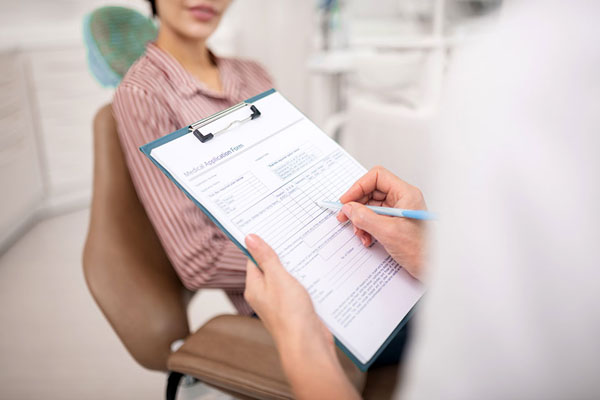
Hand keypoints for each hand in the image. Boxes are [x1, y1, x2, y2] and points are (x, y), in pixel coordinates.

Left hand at [244, 234, 359, 399]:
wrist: (309, 345)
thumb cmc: (290, 315)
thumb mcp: (278, 279)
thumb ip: (265, 258)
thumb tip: (250, 238)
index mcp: (255, 287)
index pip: (254, 259)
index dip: (262, 243)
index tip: (272, 228)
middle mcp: (266, 295)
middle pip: (272, 267)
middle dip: (283, 253)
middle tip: (294, 235)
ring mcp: (282, 303)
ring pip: (288, 277)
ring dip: (298, 266)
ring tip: (308, 250)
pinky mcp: (297, 308)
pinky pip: (300, 288)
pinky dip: (307, 279)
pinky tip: (317, 271)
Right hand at [337, 166, 426, 279]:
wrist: (433, 269)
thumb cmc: (422, 251)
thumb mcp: (388, 233)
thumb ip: (365, 218)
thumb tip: (349, 208)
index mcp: (406, 194)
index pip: (377, 177)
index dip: (359, 186)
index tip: (346, 200)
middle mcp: (403, 200)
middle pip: (372, 192)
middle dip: (357, 206)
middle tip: (345, 216)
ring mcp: (399, 212)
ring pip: (371, 207)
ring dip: (360, 220)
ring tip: (359, 233)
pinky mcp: (395, 223)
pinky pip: (375, 219)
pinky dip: (366, 228)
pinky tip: (367, 239)